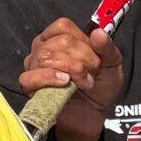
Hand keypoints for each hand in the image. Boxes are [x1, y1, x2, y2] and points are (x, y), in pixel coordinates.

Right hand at [19, 18, 123, 140]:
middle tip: (91, 72)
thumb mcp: (112, 64)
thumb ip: (107, 48)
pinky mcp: (29, 86)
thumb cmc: (98, 86)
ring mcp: (33, 66)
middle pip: (58, 42)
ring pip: (45, 56)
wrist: (92, 113)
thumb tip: (98, 33)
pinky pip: (29, 77)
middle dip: (81, 58)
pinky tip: (64, 83)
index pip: (63, 26)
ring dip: (70, 69)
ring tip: (83, 82)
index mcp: (59, 38)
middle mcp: (43, 48)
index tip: (95, 57)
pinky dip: (48, 78)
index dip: (82, 40)